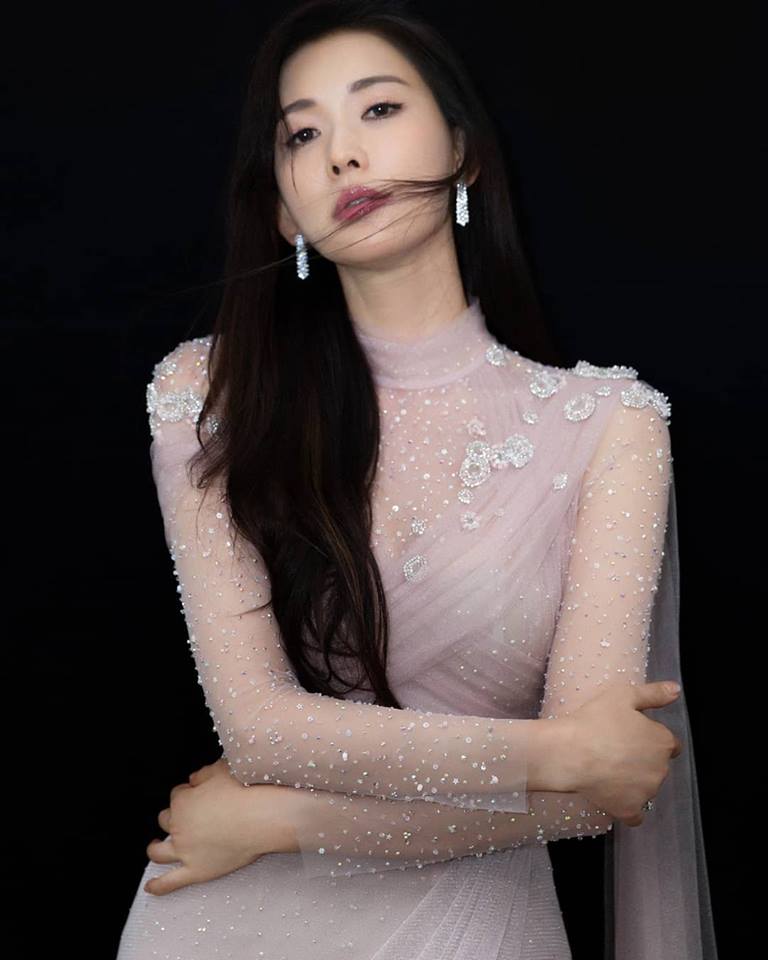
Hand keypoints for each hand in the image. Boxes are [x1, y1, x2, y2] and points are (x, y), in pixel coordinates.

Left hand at [144, 757, 298, 895]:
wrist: (261, 817)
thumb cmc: (245, 791)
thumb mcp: (222, 769)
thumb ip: (203, 774)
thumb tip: (193, 779)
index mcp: (182, 801)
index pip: (177, 795)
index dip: (187, 794)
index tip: (198, 794)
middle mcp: (178, 826)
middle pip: (166, 820)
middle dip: (174, 817)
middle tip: (188, 817)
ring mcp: (185, 851)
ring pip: (159, 851)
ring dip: (155, 848)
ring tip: (156, 847)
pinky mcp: (196, 871)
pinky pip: (170, 882)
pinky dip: (158, 885)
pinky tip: (150, 887)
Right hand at [567, 680, 683, 826]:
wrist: (570, 753)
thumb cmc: (595, 720)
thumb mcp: (623, 695)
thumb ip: (654, 694)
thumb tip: (677, 690)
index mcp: (662, 742)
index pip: (670, 744)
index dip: (651, 738)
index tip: (631, 735)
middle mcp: (661, 769)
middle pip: (657, 766)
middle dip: (643, 759)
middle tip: (615, 749)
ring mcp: (647, 793)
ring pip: (646, 788)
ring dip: (634, 781)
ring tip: (607, 768)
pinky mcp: (630, 810)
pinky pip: (635, 814)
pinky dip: (627, 807)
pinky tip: (613, 795)